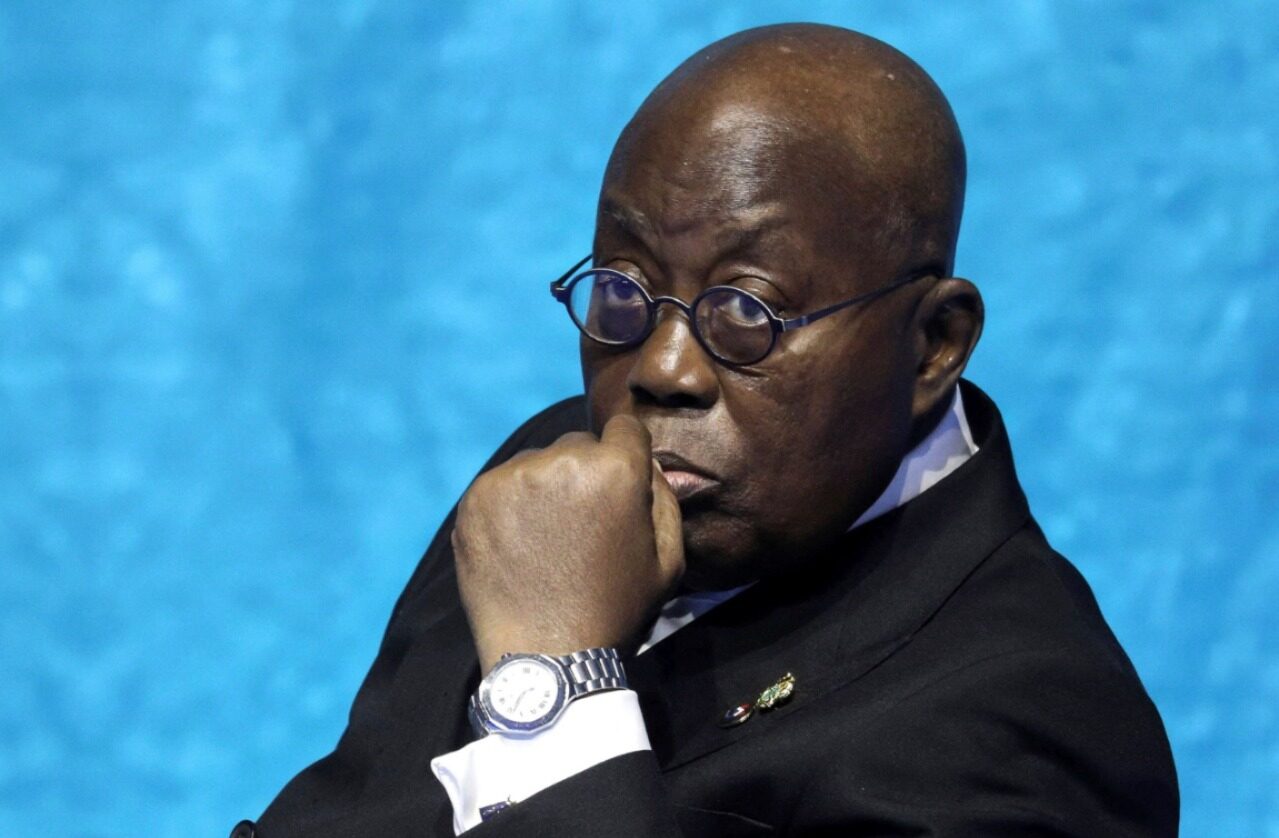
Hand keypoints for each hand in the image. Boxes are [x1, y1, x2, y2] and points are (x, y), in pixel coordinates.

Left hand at [452, 414, 684, 671]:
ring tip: (549, 540)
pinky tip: (521, 545)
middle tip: (582, 525)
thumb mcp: (669, 559)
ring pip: (538, 463)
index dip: (627, 457)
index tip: (618, 487)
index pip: (626, 428)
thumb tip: (645, 462)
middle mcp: (562, 461)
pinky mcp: (476, 498)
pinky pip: (503, 484)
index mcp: (615, 469)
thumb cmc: (616, 610)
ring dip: (546, 488)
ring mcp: (513, 478)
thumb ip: (663, 497)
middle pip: (579, 445)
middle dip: (586, 474)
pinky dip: (512, 506)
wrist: (547, 658)